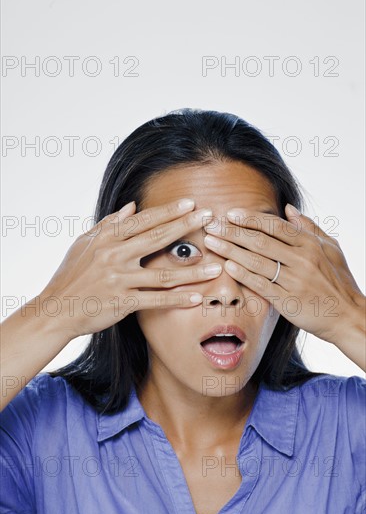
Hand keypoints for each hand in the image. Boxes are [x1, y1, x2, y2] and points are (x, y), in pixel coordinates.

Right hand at [39, 199, 220, 338]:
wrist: (56, 309)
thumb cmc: (70, 276)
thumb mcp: (84, 243)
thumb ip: (110, 224)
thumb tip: (132, 205)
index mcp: (107, 238)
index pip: (143, 220)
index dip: (168, 212)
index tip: (190, 204)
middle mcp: (114, 256)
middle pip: (157, 238)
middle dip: (185, 226)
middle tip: (209, 218)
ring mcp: (119, 280)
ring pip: (163, 275)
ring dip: (192, 271)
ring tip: (216, 266)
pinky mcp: (122, 303)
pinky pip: (155, 301)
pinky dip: (177, 300)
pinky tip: (196, 298)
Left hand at [203, 204, 364, 345]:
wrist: (349, 316)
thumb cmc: (338, 281)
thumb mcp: (330, 248)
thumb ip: (308, 227)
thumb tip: (288, 208)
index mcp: (310, 244)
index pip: (274, 226)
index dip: (250, 218)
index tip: (230, 213)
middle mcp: (302, 259)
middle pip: (260, 241)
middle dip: (232, 232)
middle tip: (211, 225)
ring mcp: (294, 281)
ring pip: (257, 261)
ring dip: (230, 250)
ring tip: (211, 242)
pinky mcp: (288, 301)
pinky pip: (262, 285)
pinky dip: (244, 274)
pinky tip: (228, 266)